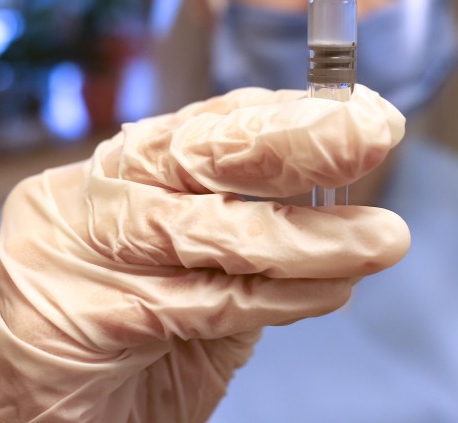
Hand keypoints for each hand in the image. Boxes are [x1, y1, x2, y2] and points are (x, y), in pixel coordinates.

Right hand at [0, 85, 409, 421]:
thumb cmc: (129, 348)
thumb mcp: (200, 278)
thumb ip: (249, 239)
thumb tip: (340, 205)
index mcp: (119, 173)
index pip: (206, 125)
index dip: (286, 114)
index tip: (359, 109)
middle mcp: (92, 194)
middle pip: (199, 152)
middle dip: (295, 141)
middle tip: (371, 131)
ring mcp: (77, 247)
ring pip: (207, 227)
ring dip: (307, 233)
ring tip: (379, 236)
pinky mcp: (84, 313)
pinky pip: (204, 302)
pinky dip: (279, 297)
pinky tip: (334, 287)